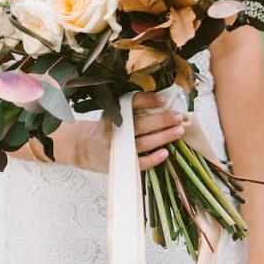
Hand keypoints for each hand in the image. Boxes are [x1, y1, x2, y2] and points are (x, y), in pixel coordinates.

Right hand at [69, 91, 185, 173]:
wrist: (85, 148)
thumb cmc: (106, 127)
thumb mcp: (112, 112)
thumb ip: (130, 107)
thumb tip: (162, 100)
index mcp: (112, 114)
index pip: (130, 104)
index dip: (146, 101)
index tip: (162, 100)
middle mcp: (113, 130)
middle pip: (140, 124)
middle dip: (161, 120)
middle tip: (178, 116)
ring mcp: (117, 148)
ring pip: (143, 143)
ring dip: (162, 137)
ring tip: (179, 131)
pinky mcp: (120, 163)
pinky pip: (139, 162)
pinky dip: (153, 158)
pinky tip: (165, 153)